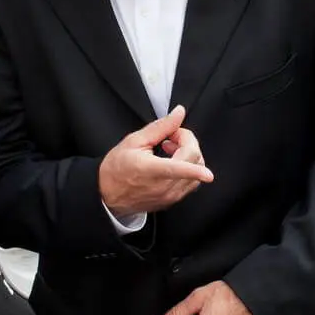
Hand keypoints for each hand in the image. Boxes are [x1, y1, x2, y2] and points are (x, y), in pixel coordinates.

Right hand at [99, 105, 213, 218]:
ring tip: (170, 150)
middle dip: (188, 142)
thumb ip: (160, 127)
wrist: (106, 194)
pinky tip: (173, 163)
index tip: (208, 174)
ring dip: (190, 156)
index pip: (177, 170)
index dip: (195, 171)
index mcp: (151, 171)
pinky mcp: (172, 201)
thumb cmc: (117, 168)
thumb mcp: (134, 141)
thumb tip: (178, 114)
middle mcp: (163, 187)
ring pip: (196, 174)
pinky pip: (191, 184)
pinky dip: (188, 170)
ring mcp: (169, 197)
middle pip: (194, 162)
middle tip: (171, 137)